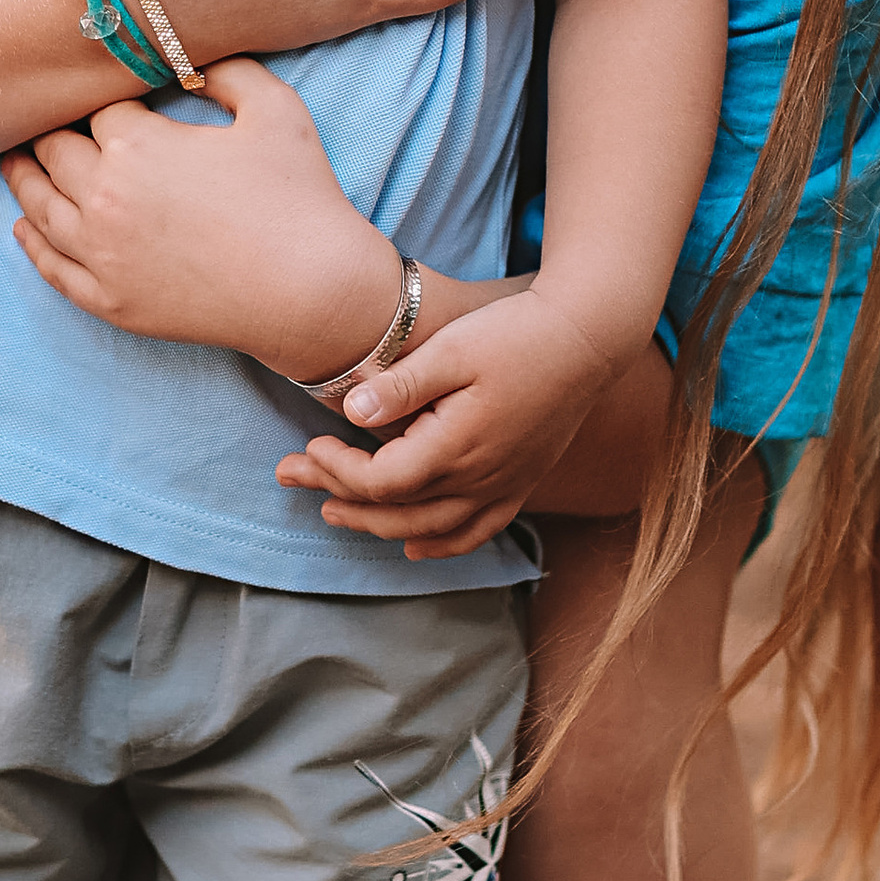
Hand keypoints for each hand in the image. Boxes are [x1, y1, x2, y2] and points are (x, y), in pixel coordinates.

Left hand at [2, 59, 401, 379]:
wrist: (314, 291)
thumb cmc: (299, 197)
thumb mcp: (275, 109)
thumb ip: (228, 69)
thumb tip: (191, 57)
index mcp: (136, 143)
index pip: (98, 109)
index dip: (108, 102)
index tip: (112, 100)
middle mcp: (103, 196)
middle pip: (55, 152)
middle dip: (54, 134)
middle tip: (48, 124)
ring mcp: (100, 255)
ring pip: (40, 207)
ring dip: (25, 180)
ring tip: (16, 164)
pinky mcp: (109, 301)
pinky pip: (52, 268)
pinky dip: (31, 244)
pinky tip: (24, 228)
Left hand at [273, 291, 625, 561]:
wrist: (587, 338)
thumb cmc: (516, 334)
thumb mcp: (452, 349)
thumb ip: (401, 384)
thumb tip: (349, 411)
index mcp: (456, 447)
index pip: (380, 481)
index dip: (337, 470)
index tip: (309, 444)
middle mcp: (480, 479)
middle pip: (396, 511)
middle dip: (339, 498)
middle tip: (292, 478)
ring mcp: (504, 487)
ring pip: (431, 530)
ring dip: (378, 526)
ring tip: (335, 513)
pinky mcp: (522, 482)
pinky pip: (477, 531)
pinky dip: (442, 544)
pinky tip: (416, 546)